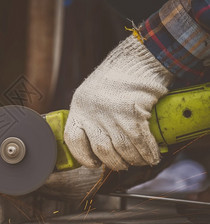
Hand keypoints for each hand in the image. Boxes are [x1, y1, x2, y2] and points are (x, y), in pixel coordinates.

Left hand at [64, 35, 173, 170]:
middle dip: (114, 162)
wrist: (138, 58)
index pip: (73, 140)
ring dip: (134, 159)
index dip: (82, 156)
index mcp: (79, 107)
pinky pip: (140, 141)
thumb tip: (99, 146)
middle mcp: (91, 111)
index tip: (93, 164)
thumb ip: (91, 116)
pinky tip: (152, 156)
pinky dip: (148, 152)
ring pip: (122, 149)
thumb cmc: (117, 78)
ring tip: (140, 160)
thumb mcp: (92, 95)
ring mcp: (111, 112)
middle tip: (123, 164)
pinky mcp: (132, 111)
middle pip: (101, 149)